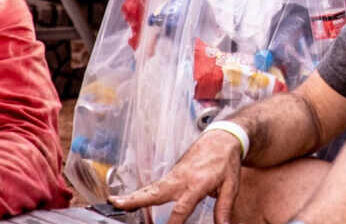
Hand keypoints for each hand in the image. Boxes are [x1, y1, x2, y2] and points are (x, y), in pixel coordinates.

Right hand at [109, 129, 242, 223]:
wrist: (221, 138)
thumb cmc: (226, 161)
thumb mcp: (231, 186)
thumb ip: (224, 208)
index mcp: (197, 183)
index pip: (182, 208)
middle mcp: (181, 179)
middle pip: (156, 193)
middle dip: (137, 200)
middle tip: (118, 205)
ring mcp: (174, 176)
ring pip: (150, 188)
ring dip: (132, 196)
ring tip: (115, 202)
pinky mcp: (171, 175)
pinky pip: (153, 186)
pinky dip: (140, 193)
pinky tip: (130, 199)